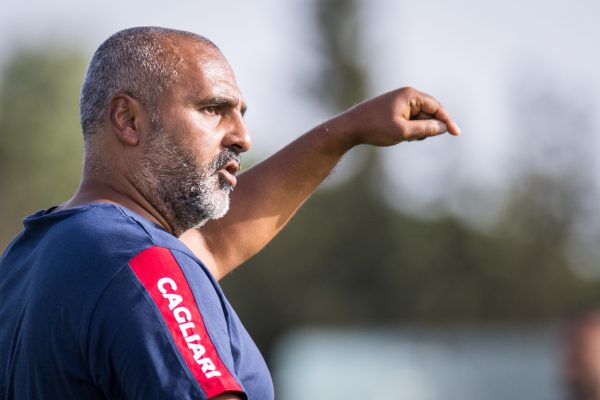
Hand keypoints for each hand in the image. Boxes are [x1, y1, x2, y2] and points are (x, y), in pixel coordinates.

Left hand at [334, 87, 459, 148]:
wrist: (350, 127)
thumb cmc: (375, 128)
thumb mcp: (403, 132)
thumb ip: (425, 129)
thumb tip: (443, 127)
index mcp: (410, 95)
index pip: (436, 106)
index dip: (447, 121)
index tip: (456, 134)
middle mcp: (407, 94)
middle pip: (429, 111)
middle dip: (428, 127)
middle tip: (414, 139)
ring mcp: (400, 101)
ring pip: (420, 117)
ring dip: (418, 130)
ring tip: (402, 137)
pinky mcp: (394, 109)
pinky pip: (410, 119)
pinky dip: (410, 129)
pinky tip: (398, 136)